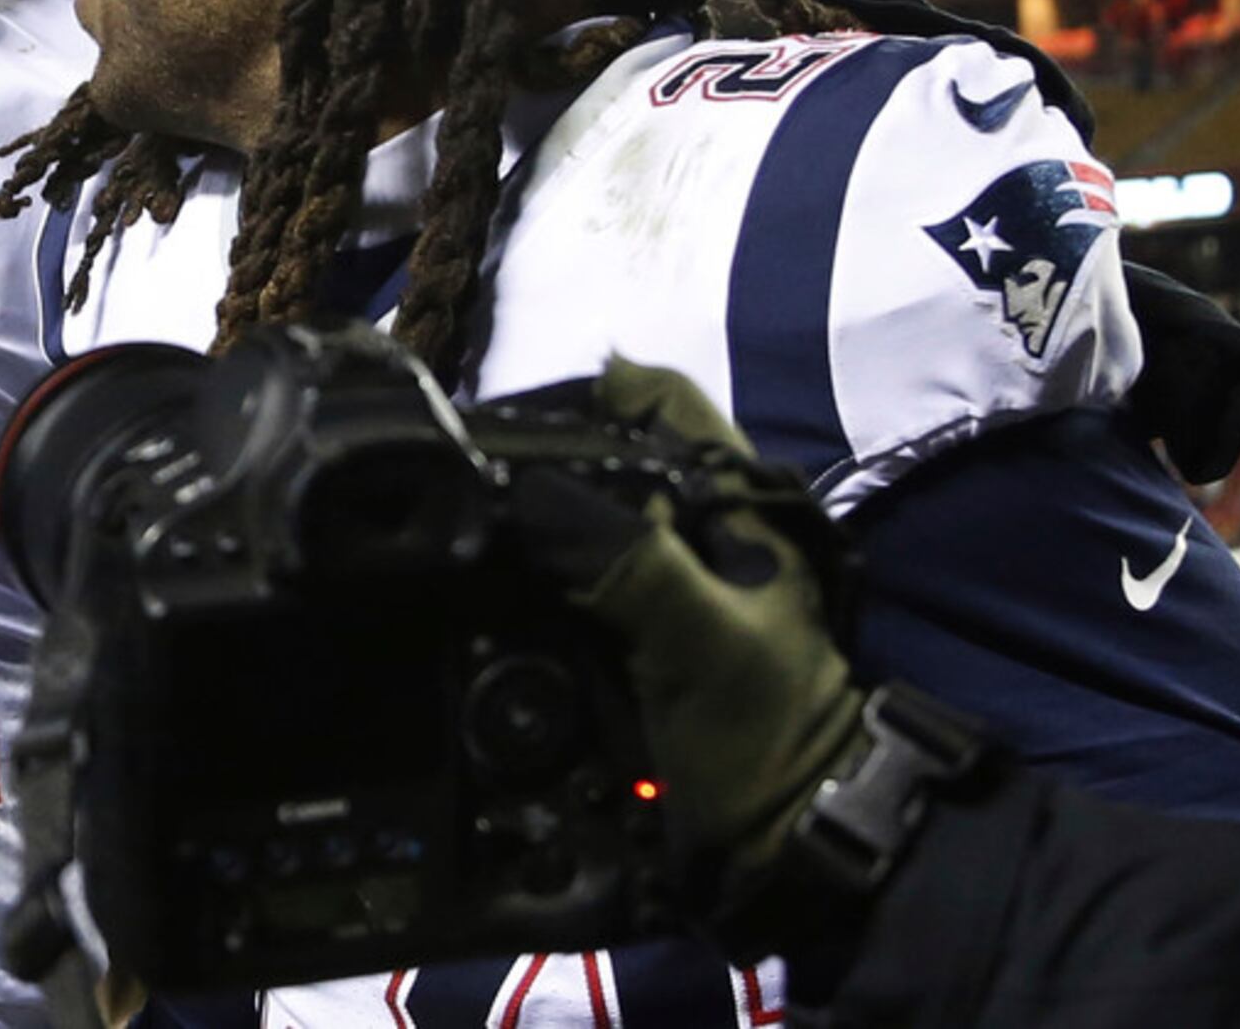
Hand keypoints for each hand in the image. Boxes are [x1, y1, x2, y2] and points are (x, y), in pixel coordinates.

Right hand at [503, 358, 866, 956]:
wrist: (789, 850)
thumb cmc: (765, 736)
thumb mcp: (696, 640)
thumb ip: (621, 556)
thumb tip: (525, 490)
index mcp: (738, 500)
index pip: (655, 395)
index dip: (580, 388)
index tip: (497, 419)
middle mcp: (703, 524)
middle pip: (605, 451)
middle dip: (534, 457)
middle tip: (452, 480)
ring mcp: (670, 579)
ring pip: (583, 514)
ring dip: (525, 520)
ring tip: (451, 531)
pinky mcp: (642, 630)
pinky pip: (570, 579)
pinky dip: (526, 579)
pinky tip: (480, 593)